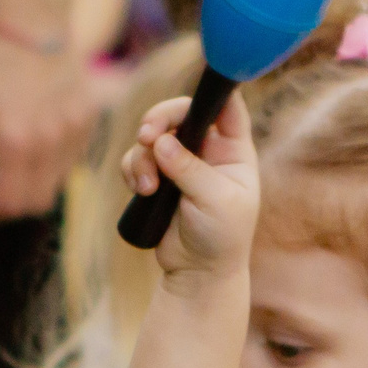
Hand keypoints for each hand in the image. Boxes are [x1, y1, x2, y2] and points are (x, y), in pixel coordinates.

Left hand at [0, 26, 101, 221]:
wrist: (32, 23)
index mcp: (15, 139)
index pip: (8, 203)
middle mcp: (50, 141)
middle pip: (35, 203)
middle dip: (11, 203)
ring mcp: (74, 133)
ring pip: (55, 185)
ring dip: (31, 182)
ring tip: (12, 154)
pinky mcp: (89, 123)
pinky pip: (69, 162)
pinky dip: (50, 162)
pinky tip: (36, 135)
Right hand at [120, 91, 260, 280]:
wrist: (198, 273)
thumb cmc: (221, 238)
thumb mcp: (215, 201)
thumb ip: (190, 170)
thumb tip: (162, 142)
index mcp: (234, 150)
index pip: (226, 107)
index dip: (209, 94)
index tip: (185, 102)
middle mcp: (208, 150)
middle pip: (181, 112)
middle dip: (159, 120)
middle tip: (146, 136)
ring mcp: (181, 162)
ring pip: (153, 136)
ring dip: (142, 155)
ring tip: (147, 186)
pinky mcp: (157, 178)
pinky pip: (136, 158)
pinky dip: (133, 169)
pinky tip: (141, 190)